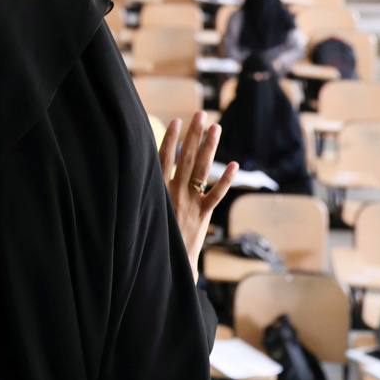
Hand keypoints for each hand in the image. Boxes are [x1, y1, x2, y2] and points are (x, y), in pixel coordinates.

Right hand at [160, 112, 235, 272]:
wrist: (167, 265)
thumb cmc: (154, 237)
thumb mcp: (146, 212)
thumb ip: (149, 192)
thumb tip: (148, 172)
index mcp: (158, 190)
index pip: (164, 158)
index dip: (171, 138)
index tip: (177, 120)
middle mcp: (174, 193)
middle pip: (185, 157)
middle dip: (194, 134)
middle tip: (201, 114)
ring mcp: (190, 203)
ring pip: (201, 170)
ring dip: (209, 148)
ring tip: (216, 128)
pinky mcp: (203, 215)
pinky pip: (217, 194)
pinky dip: (225, 180)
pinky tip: (234, 165)